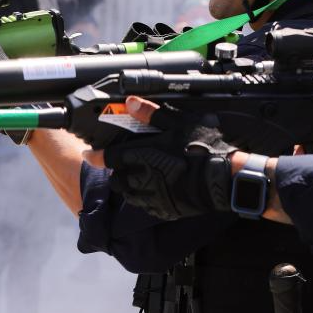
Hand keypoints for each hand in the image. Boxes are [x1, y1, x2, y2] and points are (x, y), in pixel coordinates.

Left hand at [85, 97, 234, 220]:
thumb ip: (152, 114)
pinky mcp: (167, 210)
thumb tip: (130, 102)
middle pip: (118, 180)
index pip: (110, 158)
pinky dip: (145, 199)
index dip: (97, 155)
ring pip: (130, 195)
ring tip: (136, 177)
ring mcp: (155, 198)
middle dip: (116, 172)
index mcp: (143, 156)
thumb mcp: (179, 123)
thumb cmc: (203, 148)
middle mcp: (144, 180)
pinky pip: (147, 207)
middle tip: (121, 164)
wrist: (223, 179)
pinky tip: (153, 191)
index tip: (90, 154)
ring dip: (128, 186)